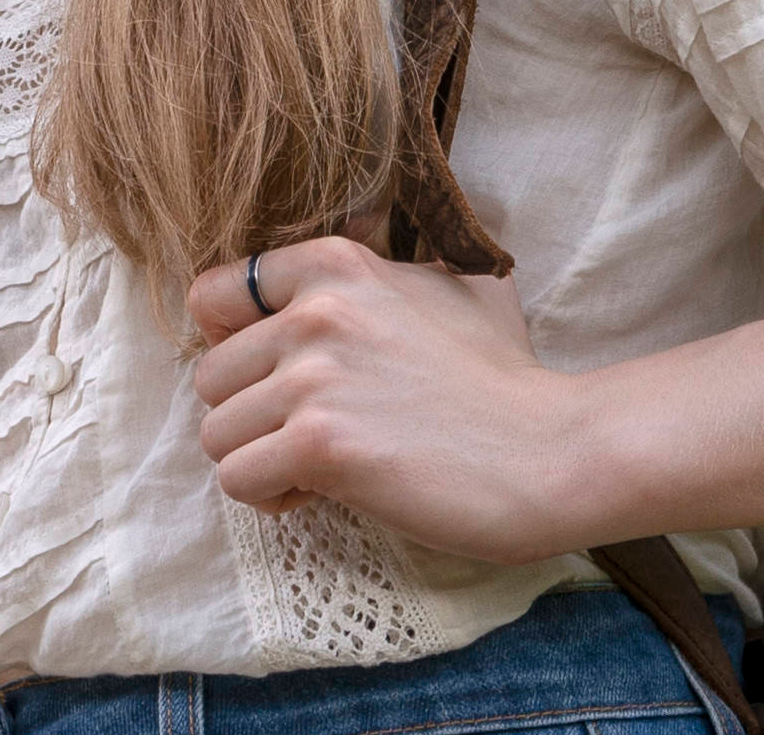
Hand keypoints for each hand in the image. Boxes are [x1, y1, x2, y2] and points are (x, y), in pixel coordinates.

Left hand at [182, 233, 606, 567]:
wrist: (553, 450)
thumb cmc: (504, 379)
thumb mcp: (444, 287)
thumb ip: (377, 272)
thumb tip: (329, 266)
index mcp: (335, 264)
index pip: (213, 295)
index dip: (234, 346)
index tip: (276, 377)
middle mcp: (316, 311)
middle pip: (209, 375)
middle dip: (252, 415)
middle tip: (313, 435)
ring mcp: (314, 378)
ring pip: (216, 432)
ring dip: (260, 460)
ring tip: (320, 468)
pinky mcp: (320, 445)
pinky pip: (238, 479)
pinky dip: (271, 498)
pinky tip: (324, 494)